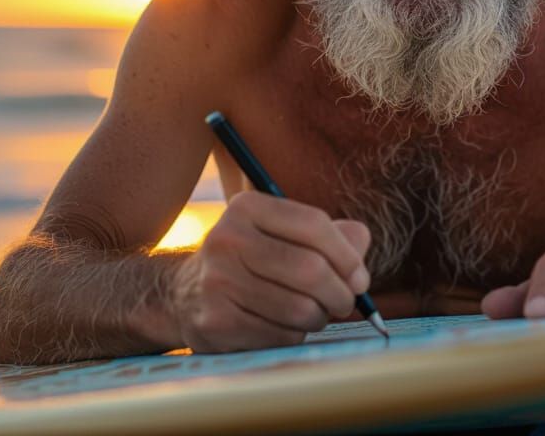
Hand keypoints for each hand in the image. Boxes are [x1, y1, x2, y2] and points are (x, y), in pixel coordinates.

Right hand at [170, 191, 370, 351]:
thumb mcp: (285, 234)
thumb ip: (333, 234)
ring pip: (300, 308)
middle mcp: (226, 239)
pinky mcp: (215, 323)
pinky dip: (296, 336)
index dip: (348, 255)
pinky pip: (281, 336)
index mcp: (247, 207)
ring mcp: (216, 283)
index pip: (314, 224)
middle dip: (341, 293)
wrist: (184, 294)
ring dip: (319, 317)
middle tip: (345, 303)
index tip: (360, 278)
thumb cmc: (254, 260)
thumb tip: (360, 245)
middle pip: (311, 269)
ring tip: (314, 313)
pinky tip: (285, 327)